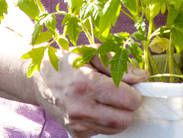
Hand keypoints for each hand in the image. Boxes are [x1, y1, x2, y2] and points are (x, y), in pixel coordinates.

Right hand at [33, 53, 148, 136]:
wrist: (40, 80)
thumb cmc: (68, 63)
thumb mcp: (92, 52)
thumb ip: (119, 63)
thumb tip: (142, 77)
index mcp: (86, 84)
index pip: (127, 100)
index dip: (135, 93)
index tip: (131, 86)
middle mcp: (80, 108)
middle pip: (124, 120)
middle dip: (130, 108)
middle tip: (124, 95)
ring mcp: (77, 124)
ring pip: (115, 129)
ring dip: (119, 115)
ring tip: (109, 100)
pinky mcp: (76, 134)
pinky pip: (102, 132)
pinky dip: (106, 122)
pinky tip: (97, 108)